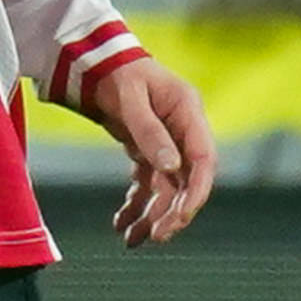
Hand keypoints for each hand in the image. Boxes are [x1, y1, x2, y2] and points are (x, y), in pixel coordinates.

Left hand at [88, 54, 216, 245]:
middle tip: (156, 237)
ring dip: (151, 215)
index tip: (181, 217)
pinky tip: (121, 223)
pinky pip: (147, 184)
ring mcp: (167, 143)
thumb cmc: (116, 72)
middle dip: (173, 212)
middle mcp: (183, 132)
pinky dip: (135, 205)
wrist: (97, 61)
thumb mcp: (130, 97)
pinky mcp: (148, 150)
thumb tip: (170, 166)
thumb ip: (149, 131)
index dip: (196, 191)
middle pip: (187, 181)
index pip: (204, 160)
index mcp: (188, 114)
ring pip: (166, 189)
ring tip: (131, 239)